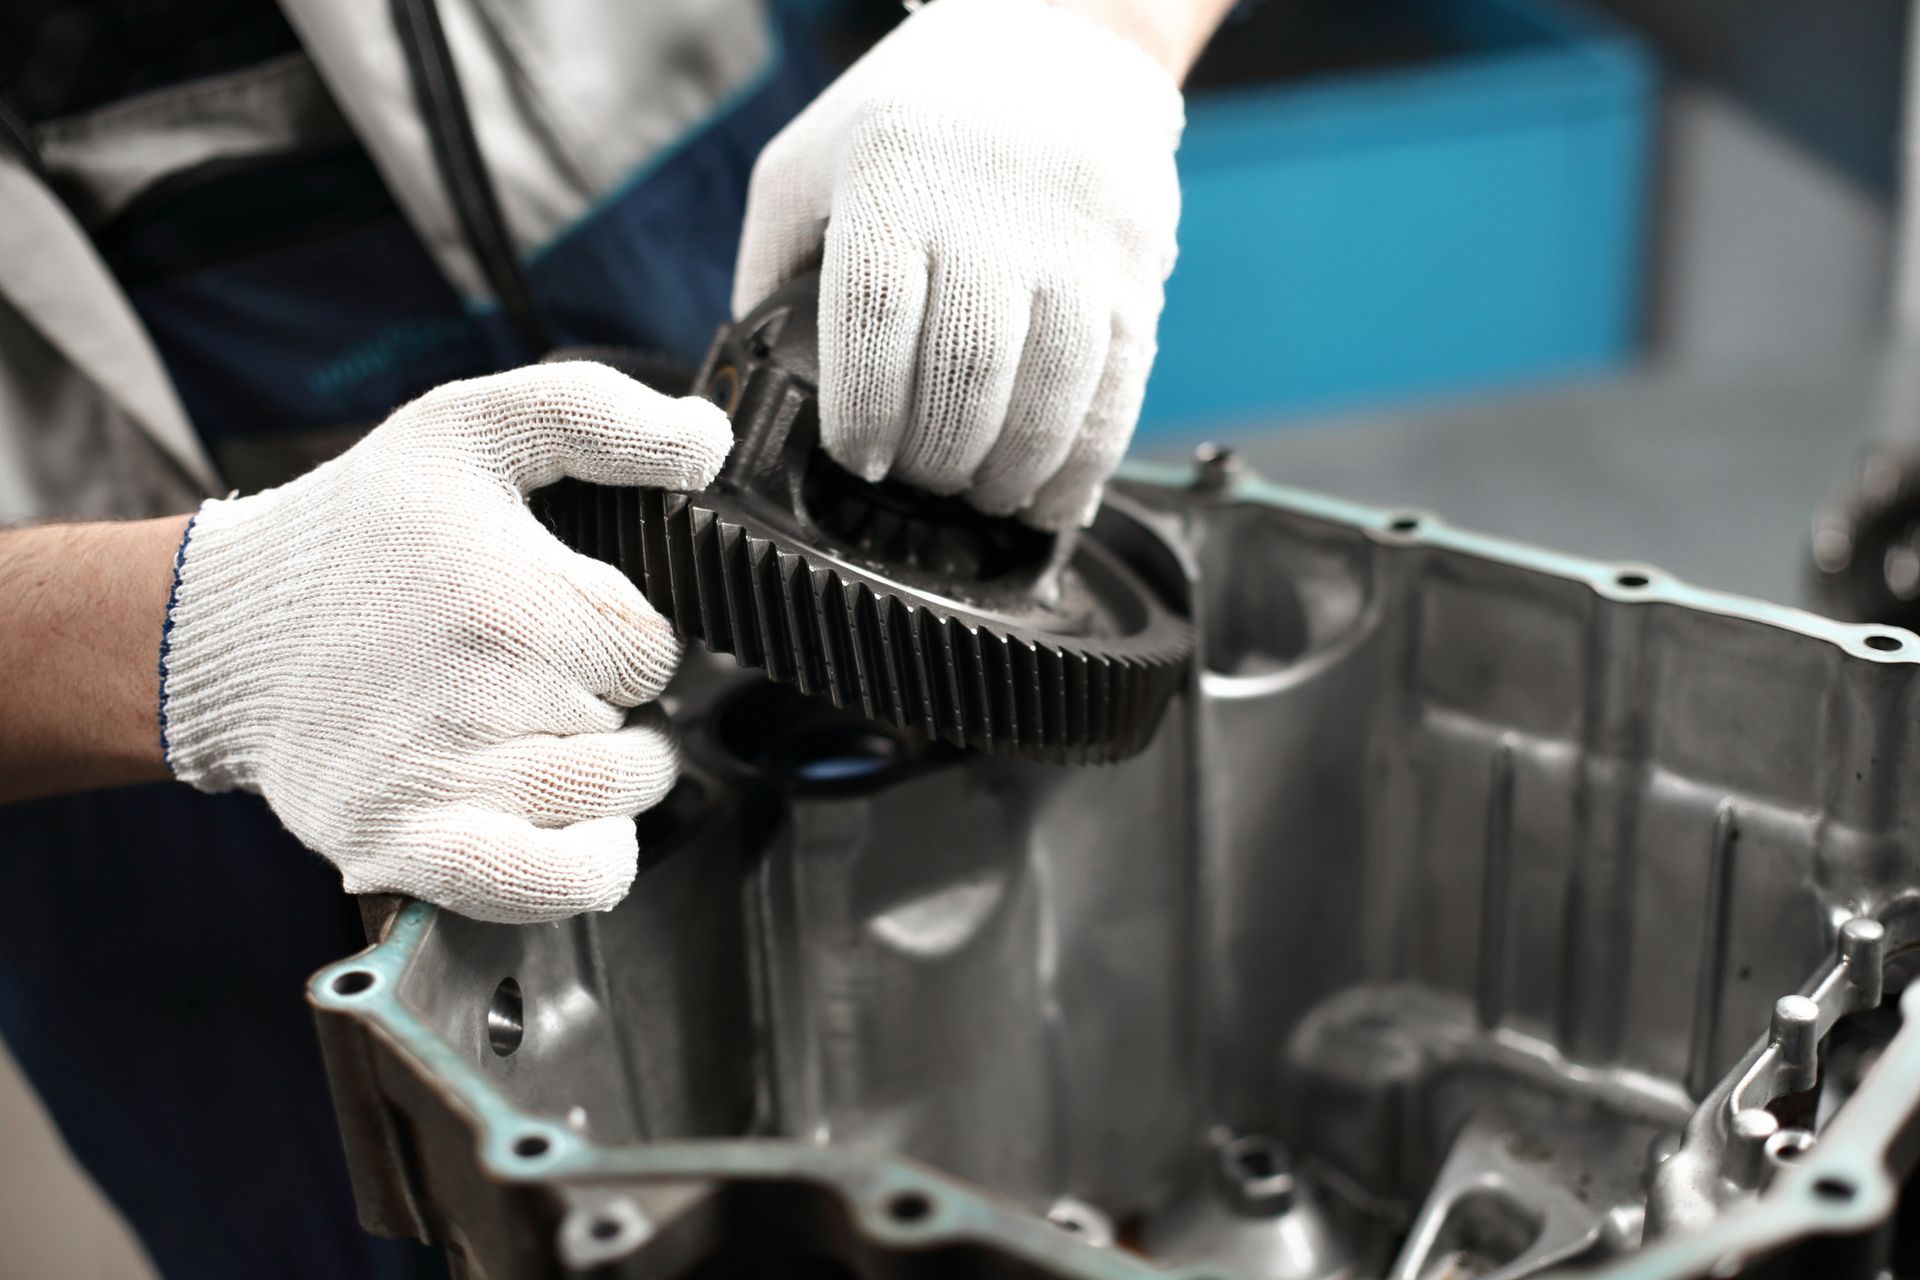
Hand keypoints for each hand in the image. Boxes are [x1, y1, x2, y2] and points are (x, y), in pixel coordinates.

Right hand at [158, 364, 732, 922]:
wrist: (228, 625)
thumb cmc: (361, 529)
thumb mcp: (475, 426)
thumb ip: (604, 417)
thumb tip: (706, 440)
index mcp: (508, 600)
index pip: (653, 651)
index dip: (622, 635)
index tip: (559, 617)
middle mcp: (479, 699)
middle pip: (638, 732)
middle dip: (603, 705)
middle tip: (525, 671)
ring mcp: (442, 784)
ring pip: (611, 807)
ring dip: (598, 780)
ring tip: (529, 730)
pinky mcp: (405, 849)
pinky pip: (549, 887)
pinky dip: (584, 867)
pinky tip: (568, 826)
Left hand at [733, 0, 1185, 529]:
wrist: (1062, 39)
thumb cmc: (917, 112)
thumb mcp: (811, 156)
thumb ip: (775, 264)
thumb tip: (760, 378)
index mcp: (892, 174)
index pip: (874, 319)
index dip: (865, 411)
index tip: (857, 457)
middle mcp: (989, 208)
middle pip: (965, 371)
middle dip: (936, 456)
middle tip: (918, 481)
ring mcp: (1074, 241)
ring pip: (1048, 393)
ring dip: (1010, 471)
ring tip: (980, 496)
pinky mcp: (1135, 268)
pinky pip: (1118, 387)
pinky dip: (1085, 462)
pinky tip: (1052, 497)